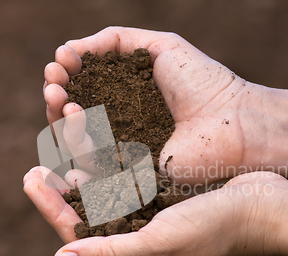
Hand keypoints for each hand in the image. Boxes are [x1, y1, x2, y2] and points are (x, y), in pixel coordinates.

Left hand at [24, 167, 287, 255]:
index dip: (54, 211)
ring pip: (108, 204)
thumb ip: (109, 253)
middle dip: (63, 195)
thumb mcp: (160, 243)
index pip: (83, 241)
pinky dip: (110, 172)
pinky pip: (129, 190)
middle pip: (92, 223)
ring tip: (57, 160)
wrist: (266, 207)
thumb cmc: (218, 229)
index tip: (31, 181)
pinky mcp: (165, 209)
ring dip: (84, 179)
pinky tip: (92, 154)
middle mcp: (142, 255)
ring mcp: (154, 231)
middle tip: (34, 170)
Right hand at [43, 26, 272, 184]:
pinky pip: (93, 170)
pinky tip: (69, 120)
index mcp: (124, 101)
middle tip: (53, 82)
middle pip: (72, 121)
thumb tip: (68, 49)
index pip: (82, 92)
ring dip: (60, 120)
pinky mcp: (130, 181)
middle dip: (56, 98)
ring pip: (77, 145)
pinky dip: (75, 147)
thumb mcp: (157, 46)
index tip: (59, 62)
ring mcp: (124, 157)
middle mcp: (120, 130)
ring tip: (61, 98)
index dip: (65, 77)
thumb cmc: (204, 82)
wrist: (235, 120)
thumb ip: (113, 41)